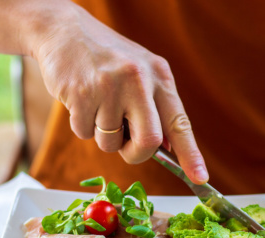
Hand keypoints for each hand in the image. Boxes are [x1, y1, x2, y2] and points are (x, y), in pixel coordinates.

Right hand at [32, 7, 208, 183]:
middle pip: (148, 142)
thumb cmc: (106, 58)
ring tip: (97, 105)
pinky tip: (80, 99)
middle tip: (126, 145)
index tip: (200, 179)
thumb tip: (167, 149)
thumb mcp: (140, 72)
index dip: (191, 154)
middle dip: (136, 154)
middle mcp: (139, 80)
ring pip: (111, 143)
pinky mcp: (81, 93)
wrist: (64, 30)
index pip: (180, 123)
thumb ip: (155, 107)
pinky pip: (84, 133)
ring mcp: (109, 87)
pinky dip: (81, 125)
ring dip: (103, 135)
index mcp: (159, 75)